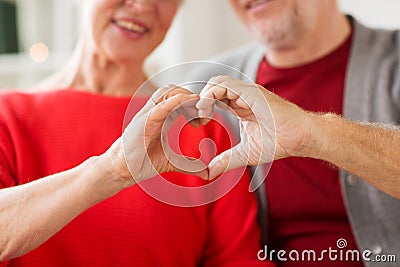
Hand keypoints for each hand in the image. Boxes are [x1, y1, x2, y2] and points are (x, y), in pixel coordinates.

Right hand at [104, 85, 207, 185]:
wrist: (121, 171)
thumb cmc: (141, 163)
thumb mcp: (171, 162)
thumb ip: (188, 164)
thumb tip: (206, 172)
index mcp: (161, 118)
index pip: (178, 99)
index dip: (193, 103)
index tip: (204, 118)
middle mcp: (154, 113)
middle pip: (173, 90)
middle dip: (191, 96)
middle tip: (203, 113)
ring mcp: (147, 115)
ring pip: (166, 91)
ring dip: (184, 95)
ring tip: (197, 108)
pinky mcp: (142, 122)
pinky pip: (159, 106)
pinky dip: (175, 101)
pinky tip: (187, 101)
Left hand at [197, 76, 313, 178]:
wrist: (300, 138)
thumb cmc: (278, 142)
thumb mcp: (245, 153)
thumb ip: (226, 160)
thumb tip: (209, 172)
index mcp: (239, 106)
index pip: (215, 97)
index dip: (203, 105)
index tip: (197, 121)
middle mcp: (242, 96)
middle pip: (213, 86)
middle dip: (200, 99)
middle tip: (197, 117)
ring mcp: (247, 93)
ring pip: (218, 82)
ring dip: (205, 95)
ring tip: (202, 113)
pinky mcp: (252, 93)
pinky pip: (226, 85)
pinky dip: (212, 93)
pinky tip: (208, 109)